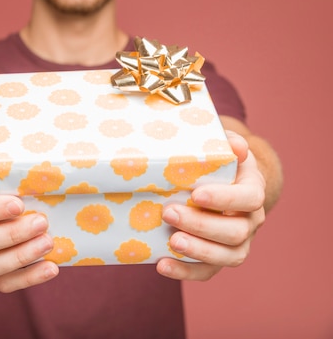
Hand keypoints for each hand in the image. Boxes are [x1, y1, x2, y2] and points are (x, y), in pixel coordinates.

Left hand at [156, 131, 265, 280]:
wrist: (222, 184)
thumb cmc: (218, 164)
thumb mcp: (223, 148)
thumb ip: (228, 144)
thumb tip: (236, 146)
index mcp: (252, 191)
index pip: (249, 199)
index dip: (224, 199)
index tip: (196, 194)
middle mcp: (250, 221)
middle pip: (236, 231)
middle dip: (202, 225)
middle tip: (169, 213)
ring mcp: (237, 243)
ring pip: (227, 256)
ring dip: (198, 250)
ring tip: (172, 241)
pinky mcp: (218, 258)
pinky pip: (207, 272)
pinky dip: (185, 272)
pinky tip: (162, 265)